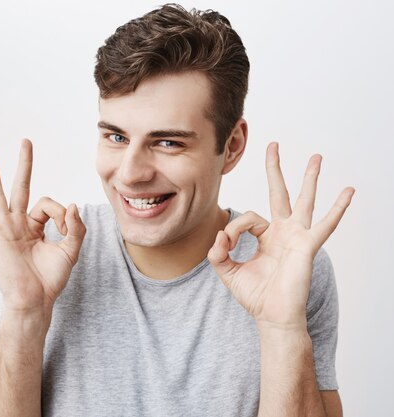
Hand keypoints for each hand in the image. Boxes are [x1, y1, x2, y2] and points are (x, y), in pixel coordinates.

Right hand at [0, 139, 85, 316]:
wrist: (34, 300)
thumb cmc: (50, 280)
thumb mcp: (70, 251)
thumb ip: (76, 227)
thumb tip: (74, 204)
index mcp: (35, 227)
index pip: (48, 204)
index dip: (61, 211)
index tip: (66, 226)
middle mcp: (18, 225)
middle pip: (21, 187)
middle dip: (24, 164)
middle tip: (26, 141)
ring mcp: (5, 230)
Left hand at [208, 142, 353, 329]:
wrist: (272, 316)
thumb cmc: (255, 295)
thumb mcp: (227, 271)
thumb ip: (218, 252)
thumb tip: (219, 233)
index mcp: (266, 236)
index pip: (247, 217)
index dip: (234, 228)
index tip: (226, 244)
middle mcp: (283, 232)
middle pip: (280, 193)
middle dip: (276, 169)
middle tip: (274, 145)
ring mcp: (297, 237)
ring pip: (304, 201)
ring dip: (309, 178)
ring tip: (316, 157)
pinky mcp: (307, 246)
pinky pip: (325, 225)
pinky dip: (337, 208)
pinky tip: (348, 192)